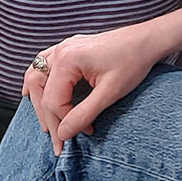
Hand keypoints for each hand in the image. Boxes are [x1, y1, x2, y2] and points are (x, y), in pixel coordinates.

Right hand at [22, 22, 155, 153]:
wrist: (147, 40)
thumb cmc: (132, 61)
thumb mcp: (110, 93)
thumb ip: (84, 114)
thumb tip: (63, 133)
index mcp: (68, 59)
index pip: (53, 100)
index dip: (65, 122)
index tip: (84, 132)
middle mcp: (62, 50)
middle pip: (40, 89)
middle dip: (48, 117)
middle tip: (59, 140)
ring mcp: (65, 46)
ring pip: (37, 75)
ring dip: (39, 100)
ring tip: (47, 124)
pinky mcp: (72, 47)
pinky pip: (44, 63)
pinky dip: (38, 79)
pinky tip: (34, 92)